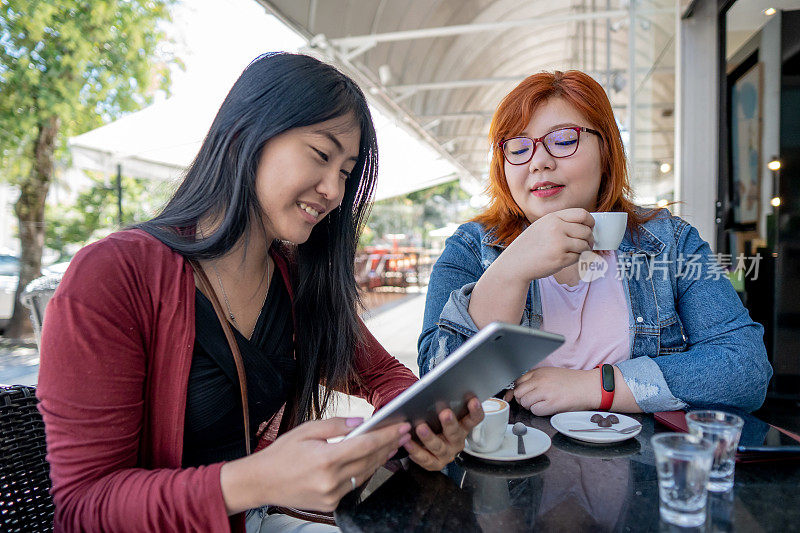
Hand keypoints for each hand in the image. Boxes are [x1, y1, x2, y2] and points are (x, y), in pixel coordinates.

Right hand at [222, 417, 410, 513]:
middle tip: (403, 432)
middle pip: (370, 460)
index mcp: (326, 459)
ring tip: (392, 444)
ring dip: (381, 459)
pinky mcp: (330, 504)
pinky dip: (365, 471)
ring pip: (365, 474)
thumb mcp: (307, 430)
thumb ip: (337, 425)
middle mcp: (331, 480)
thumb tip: (362, 422)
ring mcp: (331, 495)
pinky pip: (354, 485)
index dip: (387, 435)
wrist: (261, 482)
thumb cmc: (281, 453)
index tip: (401, 426)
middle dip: (389, 445)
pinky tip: (372, 460)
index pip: (366, 444)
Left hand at [403, 397, 483, 470]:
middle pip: (456, 433)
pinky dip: (415, 450)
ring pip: (439, 447)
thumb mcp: (439, 413)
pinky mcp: (434, 464)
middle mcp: (456, 441)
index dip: (475, 410)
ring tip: (421, 428)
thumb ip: (440, 403)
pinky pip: (424, 458)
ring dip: (430, 437)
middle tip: (445, 413)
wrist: (424, 446)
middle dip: (450, 423)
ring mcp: (446, 454)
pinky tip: (407, 442)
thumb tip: (431, 389)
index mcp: (462, 426)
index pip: (474, 419)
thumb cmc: (433, 424)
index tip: (473, 400)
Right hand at [501, 208, 594, 282]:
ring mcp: (559, 244)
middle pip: (586, 231)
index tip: (590, 227)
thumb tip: (586, 226)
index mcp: (552, 218)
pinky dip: (576, 258)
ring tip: (576, 251)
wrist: (516, 263)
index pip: (582, 214)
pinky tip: (567, 258)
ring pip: (585, 245)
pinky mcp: (560, 259)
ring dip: (584, 250)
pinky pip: (579, 257)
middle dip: (589, 238)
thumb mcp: (542, 226)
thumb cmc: (530, 246)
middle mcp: (556, 228)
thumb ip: (561, 223)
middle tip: (585, 243)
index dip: (590, 222)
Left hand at [509, 367, 599, 415]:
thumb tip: (515, 392)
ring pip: (524, 402)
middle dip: (523, 400)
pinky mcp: (552, 403)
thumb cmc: (572, 382)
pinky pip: (535, 411)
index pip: (516, 382)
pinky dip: (540, 412)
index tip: (515, 397)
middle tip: (534, 401)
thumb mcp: (551, 374)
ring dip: (531, 406)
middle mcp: (540, 380)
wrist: (589, 386)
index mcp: (539, 372)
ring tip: (543, 404)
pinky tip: (548, 408)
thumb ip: (534, 380)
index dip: (516, 391)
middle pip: (518, 393)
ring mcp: (545, 391)